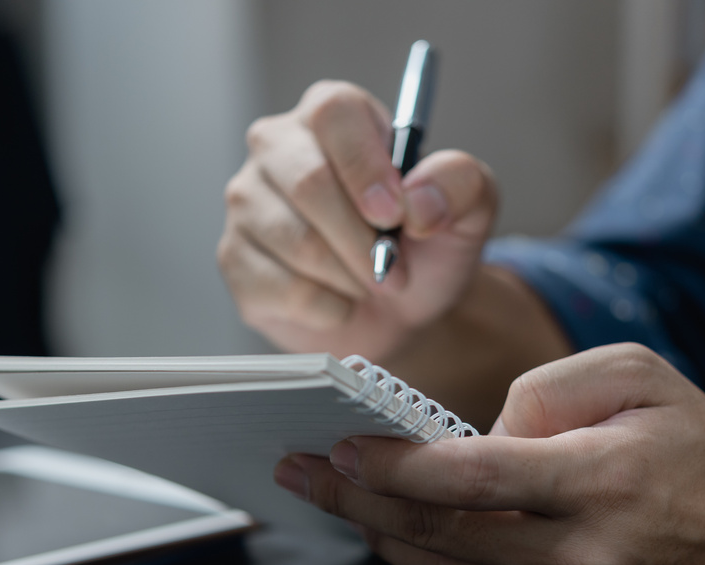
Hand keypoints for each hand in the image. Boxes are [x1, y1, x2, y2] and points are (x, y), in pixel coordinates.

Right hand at [218, 80, 497, 362]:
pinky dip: (328, 308)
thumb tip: (418, 199)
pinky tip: (340, 301)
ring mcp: (248, 202)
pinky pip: (281, 288)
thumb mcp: (468, 209)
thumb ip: (462, 183)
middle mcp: (278, 147)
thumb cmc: (425, 247)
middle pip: (308, 180)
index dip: (366, 166)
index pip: (334, 112)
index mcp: (333, 115)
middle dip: (363, 240)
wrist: (401, 312)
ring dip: (351, 277)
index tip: (395, 215)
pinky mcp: (235, 258)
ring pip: (294, 241)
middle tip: (396, 271)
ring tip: (372, 284)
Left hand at [273, 344, 704, 564]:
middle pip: (437, 538)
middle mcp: (583, 563)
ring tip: (354, 503)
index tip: (338, 449)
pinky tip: (436, 544)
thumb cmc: (699, 451)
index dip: (390, 466)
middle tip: (306, 476)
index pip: (465, 480)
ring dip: (390, 540)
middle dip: (357, 503)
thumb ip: (543, 388)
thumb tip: (472, 434)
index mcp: (597, 485)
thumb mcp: (636, 376)